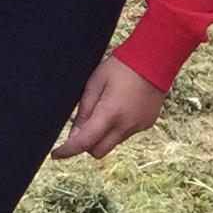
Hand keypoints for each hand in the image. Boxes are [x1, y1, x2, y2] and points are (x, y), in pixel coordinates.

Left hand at [52, 53, 166, 161]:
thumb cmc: (121, 66)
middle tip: (82, 129)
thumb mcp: (95, 83)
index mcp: (110, 113)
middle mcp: (126, 125)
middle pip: (98, 151)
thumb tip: (74, 135)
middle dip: (87, 144)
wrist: (155, 58)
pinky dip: (118, 128)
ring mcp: (138, 126)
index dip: (67, 151)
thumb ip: (84, 111)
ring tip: (105, 110)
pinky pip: (126, 134)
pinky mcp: (146, 124)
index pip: (84, 142)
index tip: (57, 154)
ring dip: (103, 135)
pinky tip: (120, 108)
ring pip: (113, 143)